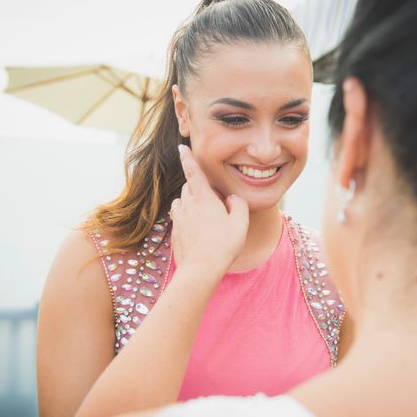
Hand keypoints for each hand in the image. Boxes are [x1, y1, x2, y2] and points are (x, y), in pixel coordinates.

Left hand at [169, 144, 248, 274]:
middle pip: (188, 187)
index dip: (187, 158)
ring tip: (204, 214)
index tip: (182, 147)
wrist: (201, 268)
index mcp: (203, 198)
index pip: (193, 172)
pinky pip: (179, 219)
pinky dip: (186, 218)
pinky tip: (197, 230)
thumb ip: (238, 204)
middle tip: (213, 198)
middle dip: (197, 187)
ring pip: (181, 202)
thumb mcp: (240, 222)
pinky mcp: (175, 233)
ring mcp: (179, 219)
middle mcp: (187, 205)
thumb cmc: (223, 244)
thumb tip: (231, 198)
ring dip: (190, 202)